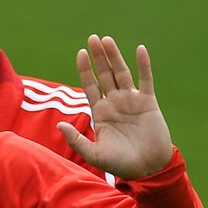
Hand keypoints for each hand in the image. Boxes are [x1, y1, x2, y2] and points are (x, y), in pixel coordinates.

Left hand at [58, 35, 172, 179]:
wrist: (147, 169)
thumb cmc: (120, 164)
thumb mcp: (93, 153)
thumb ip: (76, 139)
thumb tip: (59, 124)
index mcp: (100, 112)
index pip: (90, 85)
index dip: (85, 70)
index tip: (80, 53)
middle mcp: (114, 102)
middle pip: (104, 74)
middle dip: (98, 57)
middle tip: (92, 38)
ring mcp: (132, 101)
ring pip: (121, 73)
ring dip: (115, 56)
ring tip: (106, 40)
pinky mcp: (148, 103)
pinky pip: (145, 80)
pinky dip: (143, 65)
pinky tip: (139, 49)